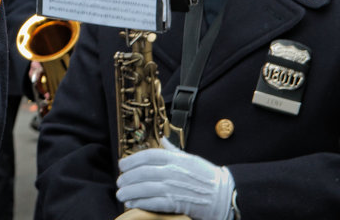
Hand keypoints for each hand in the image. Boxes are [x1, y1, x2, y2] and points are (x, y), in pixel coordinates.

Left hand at [117, 138, 234, 219]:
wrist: (225, 195)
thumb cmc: (208, 177)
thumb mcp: (191, 158)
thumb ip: (173, 150)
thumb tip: (162, 140)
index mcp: (175, 159)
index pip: (148, 155)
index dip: (132, 160)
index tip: (122, 165)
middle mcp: (173, 171)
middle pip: (142, 172)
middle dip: (127, 177)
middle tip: (120, 182)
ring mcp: (174, 187)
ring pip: (145, 188)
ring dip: (130, 191)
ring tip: (121, 194)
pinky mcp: (177, 202)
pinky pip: (154, 202)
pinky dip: (141, 202)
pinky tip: (133, 203)